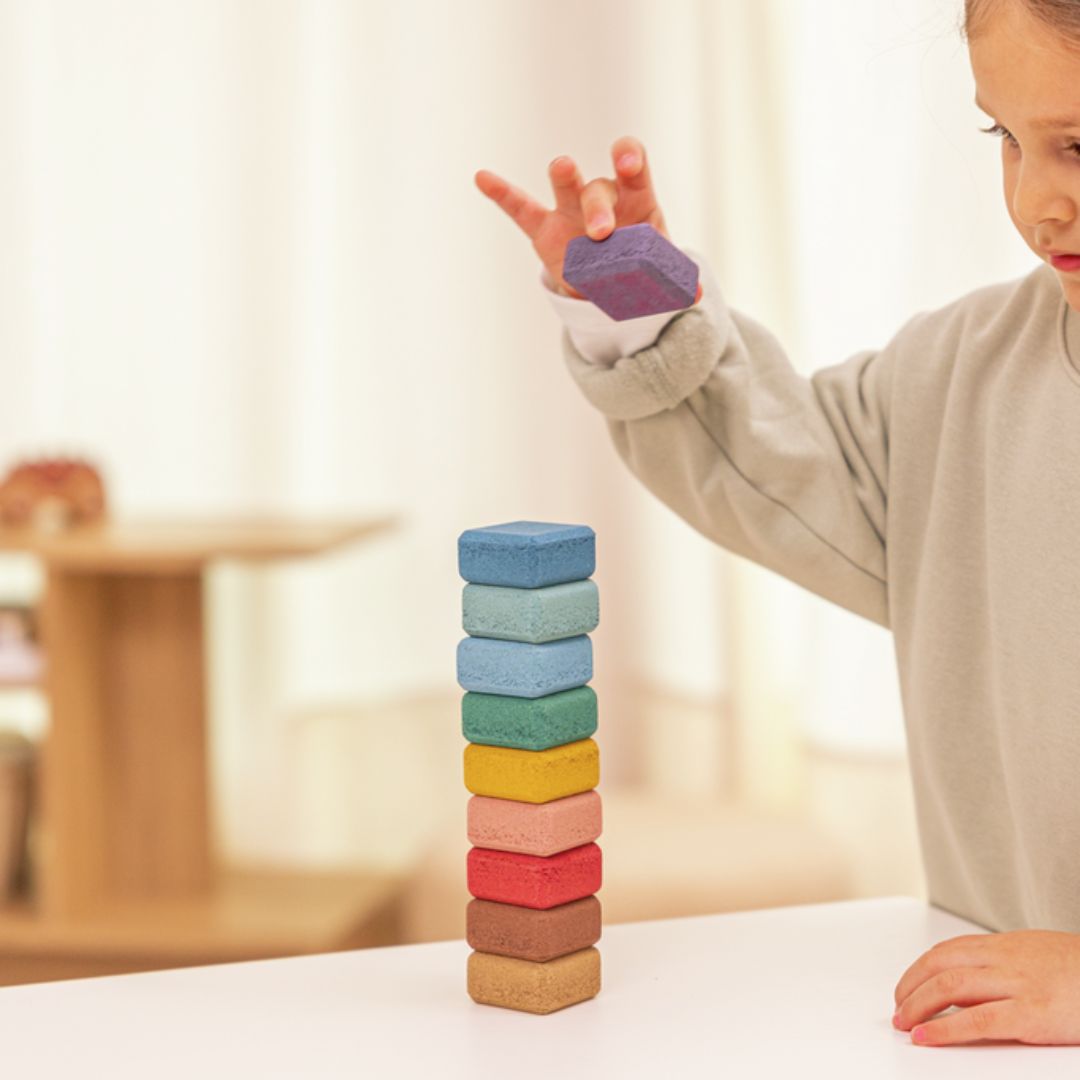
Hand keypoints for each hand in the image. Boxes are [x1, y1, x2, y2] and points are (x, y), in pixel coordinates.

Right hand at [474, 136, 672, 297]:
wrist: (612, 283)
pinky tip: (482, 177)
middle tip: (601, 235)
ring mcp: (569, 209)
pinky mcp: (544, 229)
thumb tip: (696, 295)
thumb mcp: (660, 272)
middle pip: (598, 185)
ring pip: (566, 183)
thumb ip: (676, 280)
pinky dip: (502, 193)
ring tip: (563, 169)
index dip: (628, 158)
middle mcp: (602, 195)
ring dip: (565, 176)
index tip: (626, 164)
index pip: (632, 162)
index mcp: (634, 197)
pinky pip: (520, 207)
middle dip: (599, 207)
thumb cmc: (641, 265)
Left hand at [892, 930, 1079, 1045]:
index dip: (919, 970)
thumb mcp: (1034, 956)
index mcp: (1003, 946)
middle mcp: (1004, 960)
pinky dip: (945, 1029)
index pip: (946, 951)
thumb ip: (1000, 966)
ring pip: (949, 987)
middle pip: (939, 966)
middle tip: (899, 1009)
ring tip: (904, 1023)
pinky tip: (927, 1037)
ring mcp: (1017, 985)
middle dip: (910, 987)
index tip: (906, 987)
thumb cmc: (1079, 971)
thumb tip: (967, 988)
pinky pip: (977, 1020)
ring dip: (918, 1005)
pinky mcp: (1031, 1014)